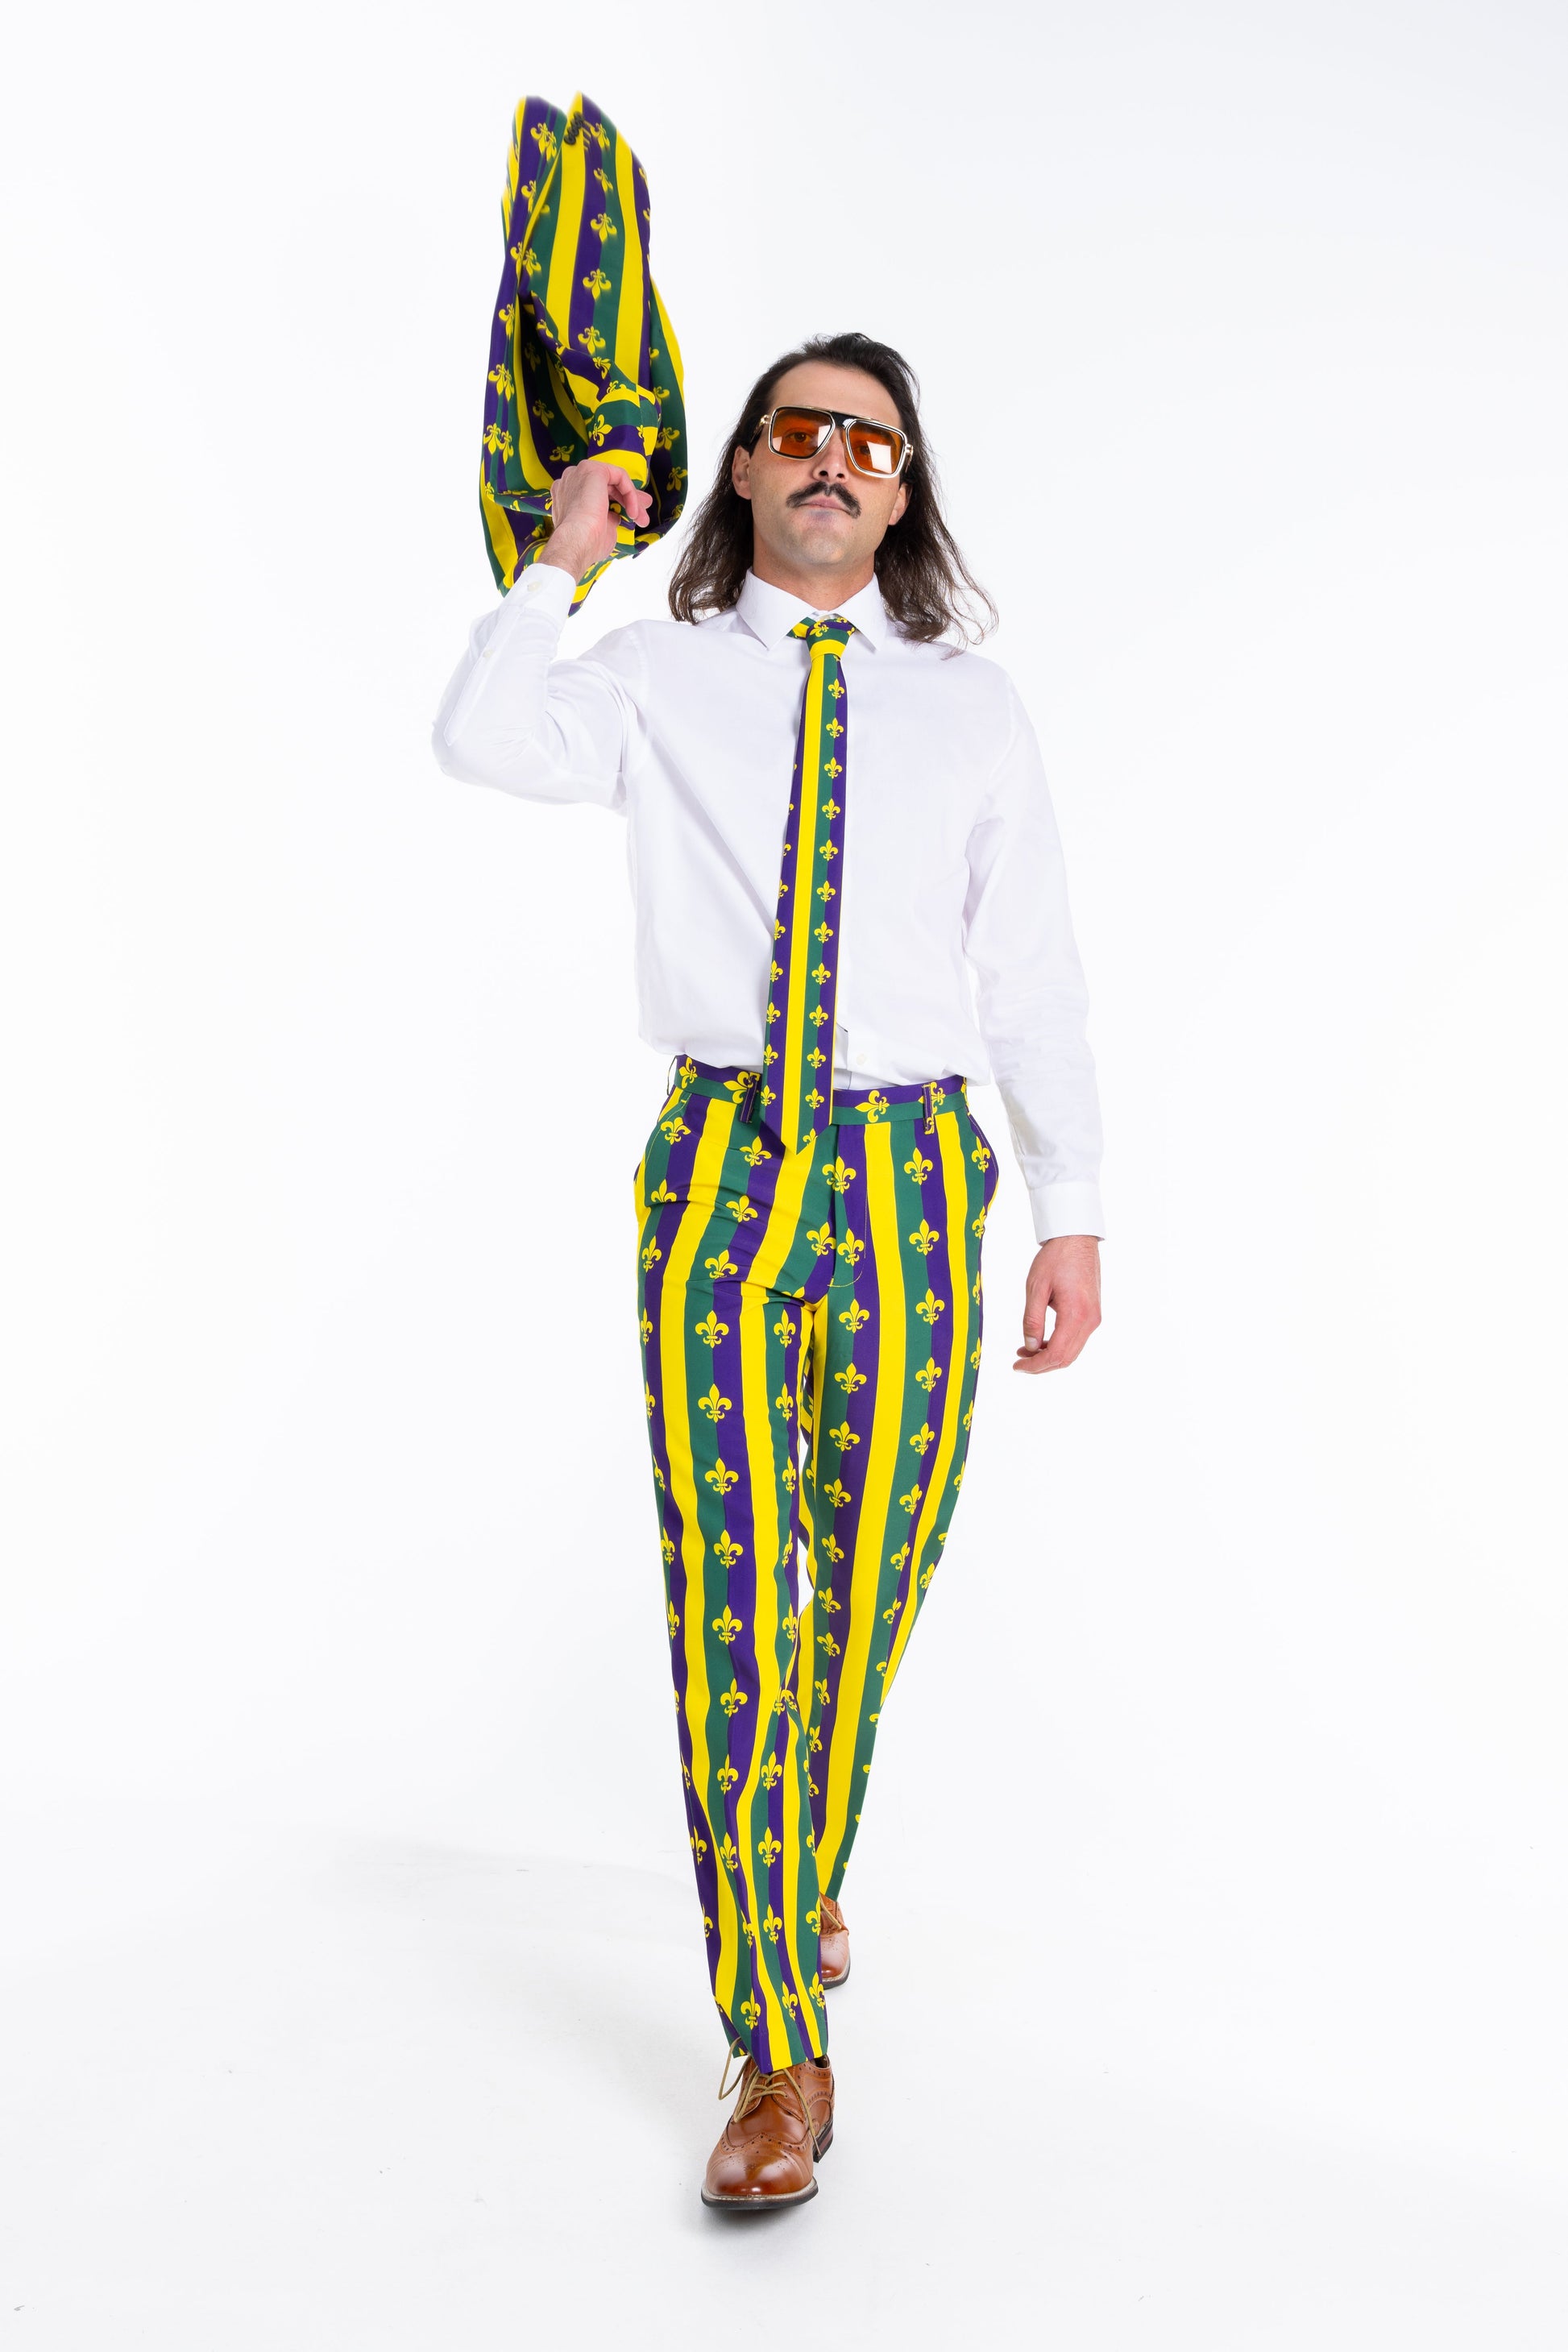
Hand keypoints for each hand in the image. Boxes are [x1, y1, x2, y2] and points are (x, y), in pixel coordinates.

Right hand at [539, 458, 651, 581]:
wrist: (576, 542)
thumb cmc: (586, 543)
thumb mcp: (600, 530)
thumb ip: (607, 519)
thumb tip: (616, 517)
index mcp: (566, 496)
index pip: (595, 493)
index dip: (617, 503)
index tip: (632, 516)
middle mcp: (570, 481)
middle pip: (606, 486)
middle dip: (628, 499)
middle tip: (642, 515)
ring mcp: (578, 473)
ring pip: (614, 480)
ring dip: (631, 498)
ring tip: (640, 517)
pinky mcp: (591, 469)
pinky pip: (619, 476)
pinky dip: (630, 492)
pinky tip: (633, 510)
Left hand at [1013, 1236, 1100, 1374]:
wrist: (1077, 1238)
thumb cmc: (1056, 1258)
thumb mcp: (1036, 1288)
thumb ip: (1032, 1320)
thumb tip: (1030, 1347)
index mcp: (1076, 1314)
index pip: (1056, 1354)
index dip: (1035, 1365)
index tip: (1017, 1366)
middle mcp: (1090, 1320)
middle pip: (1066, 1358)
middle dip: (1041, 1365)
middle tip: (1019, 1362)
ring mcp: (1094, 1318)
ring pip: (1072, 1351)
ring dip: (1049, 1356)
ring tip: (1026, 1351)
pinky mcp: (1093, 1313)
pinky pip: (1076, 1339)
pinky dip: (1059, 1345)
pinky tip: (1041, 1341)